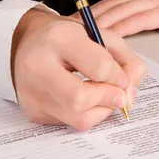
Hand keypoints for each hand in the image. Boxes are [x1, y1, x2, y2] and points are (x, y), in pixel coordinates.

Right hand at [11, 7, 146, 129]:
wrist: (29, 42)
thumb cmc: (68, 37)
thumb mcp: (100, 34)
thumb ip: (124, 59)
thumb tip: (130, 92)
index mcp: (59, 38)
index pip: (98, 66)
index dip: (118, 76)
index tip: (122, 77)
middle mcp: (39, 66)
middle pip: (80, 99)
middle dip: (108, 99)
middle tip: (119, 94)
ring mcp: (32, 92)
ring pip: (77, 118)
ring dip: (101, 110)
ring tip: (104, 94)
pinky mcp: (32, 111)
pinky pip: (69, 123)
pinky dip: (86, 114)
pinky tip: (86, 96)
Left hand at [78, 0, 158, 36]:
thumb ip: (153, 11)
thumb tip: (137, 26)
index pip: (113, 1)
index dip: (92, 11)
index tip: (76, 20)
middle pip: (110, 5)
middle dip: (87, 17)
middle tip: (66, 29)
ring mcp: (155, 0)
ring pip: (119, 11)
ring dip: (97, 24)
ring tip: (78, 34)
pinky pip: (137, 20)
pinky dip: (119, 28)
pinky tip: (107, 36)